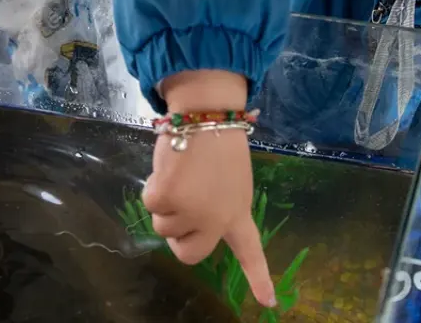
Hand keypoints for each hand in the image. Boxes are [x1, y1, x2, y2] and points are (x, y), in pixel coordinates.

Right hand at [141, 70, 275, 307]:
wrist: (206, 115)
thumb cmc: (216, 144)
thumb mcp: (228, 180)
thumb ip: (215, 205)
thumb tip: (185, 219)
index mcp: (238, 212)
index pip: (250, 252)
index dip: (259, 279)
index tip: (270, 304)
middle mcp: (217, 219)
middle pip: (188, 253)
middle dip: (176, 235)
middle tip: (180, 206)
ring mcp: (193, 211)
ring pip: (163, 225)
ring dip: (164, 202)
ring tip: (182, 174)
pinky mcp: (169, 198)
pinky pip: (150, 203)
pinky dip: (153, 185)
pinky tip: (170, 168)